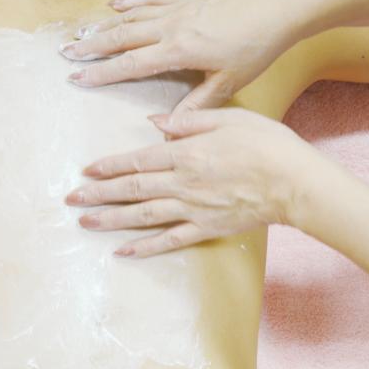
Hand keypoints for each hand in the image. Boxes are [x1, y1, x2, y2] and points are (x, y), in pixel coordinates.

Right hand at [60, 0, 306, 113]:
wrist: (278, 8)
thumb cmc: (256, 48)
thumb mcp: (228, 82)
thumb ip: (196, 104)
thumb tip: (167, 127)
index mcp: (178, 50)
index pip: (131, 64)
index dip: (102, 72)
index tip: (77, 77)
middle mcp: (171, 27)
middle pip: (121, 37)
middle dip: (91, 46)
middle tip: (65, 53)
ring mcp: (177, 8)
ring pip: (131, 17)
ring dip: (104, 25)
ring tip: (81, 33)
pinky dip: (131, 1)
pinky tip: (115, 5)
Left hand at [65, 108, 318, 257]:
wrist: (297, 182)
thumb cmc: (267, 143)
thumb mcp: (229, 117)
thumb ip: (188, 120)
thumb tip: (155, 122)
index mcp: (186, 153)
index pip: (138, 160)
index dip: (109, 166)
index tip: (86, 170)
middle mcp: (183, 182)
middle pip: (132, 188)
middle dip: (98, 193)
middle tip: (71, 198)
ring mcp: (193, 208)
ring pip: (143, 215)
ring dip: (111, 219)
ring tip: (85, 222)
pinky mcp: (206, 228)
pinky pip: (170, 240)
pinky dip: (145, 247)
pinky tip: (122, 251)